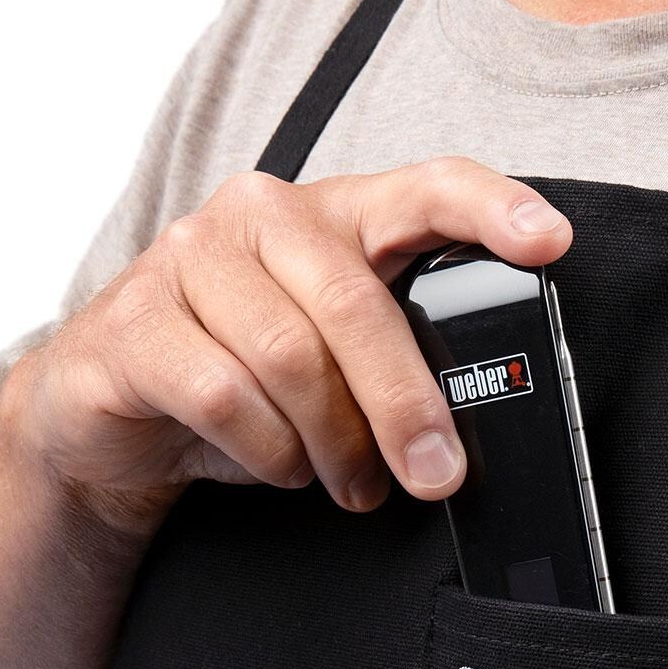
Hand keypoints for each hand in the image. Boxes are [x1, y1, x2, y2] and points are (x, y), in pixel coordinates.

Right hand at [0, 158, 571, 523]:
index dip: (490, 208)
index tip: (549, 241)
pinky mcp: (132, 324)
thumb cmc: (249, 380)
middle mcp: (259, 217)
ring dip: (334, 444)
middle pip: (356, 304)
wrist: (118, 412)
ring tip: (350, 481)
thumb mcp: (339, 361)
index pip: (424, 187)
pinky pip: (222, 395)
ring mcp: (186, 260)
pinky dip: (267, 451)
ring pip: (291, 359)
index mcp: (332, 215)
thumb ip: (401, 358)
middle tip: (437, 474)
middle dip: (406, 405)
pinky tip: (279, 464)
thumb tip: (476, 422)